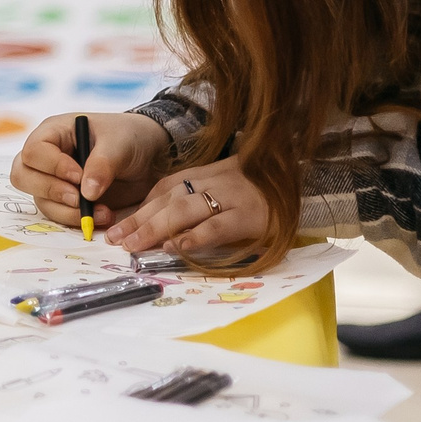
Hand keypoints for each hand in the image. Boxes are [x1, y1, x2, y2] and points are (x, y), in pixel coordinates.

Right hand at [11, 111, 168, 230]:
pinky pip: (58, 215)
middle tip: (78, 198)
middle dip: (50, 191)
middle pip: (23, 176)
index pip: (34, 151)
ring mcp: (54, 180)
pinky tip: (103, 216)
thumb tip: (86, 192)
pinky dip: (77, 220)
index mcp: (54, 132)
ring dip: (68, 211)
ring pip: (40, 201)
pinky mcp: (67, 201)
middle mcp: (47, 157)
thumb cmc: (129, 138)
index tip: (78, 177)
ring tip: (102, 212)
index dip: (52, 167)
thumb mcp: (120, 144)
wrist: (149, 158)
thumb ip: (102, 164)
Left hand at [104, 155, 270, 258]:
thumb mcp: (221, 189)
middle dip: (139, 221)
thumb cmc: (257, 192)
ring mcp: (231, 197)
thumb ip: (194, 200)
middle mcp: (212, 182)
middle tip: (116, 241)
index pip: (162, 190)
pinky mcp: (250, 215)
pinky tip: (177, 246)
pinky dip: (195, 236)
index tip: (116, 228)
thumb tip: (159, 228)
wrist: (304, 182)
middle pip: (167, 201)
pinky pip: (218, 225)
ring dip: (156, 228)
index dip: (138, 209)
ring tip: (136, 245)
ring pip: (186, 209)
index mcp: (202, 175)